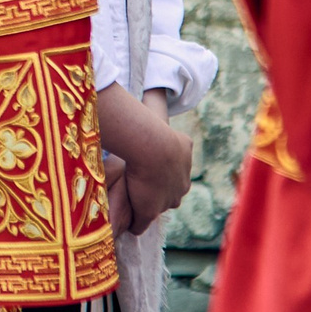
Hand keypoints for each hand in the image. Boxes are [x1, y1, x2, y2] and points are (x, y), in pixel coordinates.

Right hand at [92, 84, 191, 234]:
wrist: (152, 146)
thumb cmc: (151, 125)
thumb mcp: (157, 109)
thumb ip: (155, 102)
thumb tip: (152, 87)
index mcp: (185, 155)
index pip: (177, 168)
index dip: (162, 168)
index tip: (149, 166)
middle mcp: (182, 181)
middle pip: (172, 190)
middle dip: (159, 189)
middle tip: (141, 184)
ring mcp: (168, 198)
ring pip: (159, 205)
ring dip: (146, 204)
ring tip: (132, 203)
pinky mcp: (151, 211)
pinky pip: (142, 222)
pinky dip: (134, 223)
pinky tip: (125, 224)